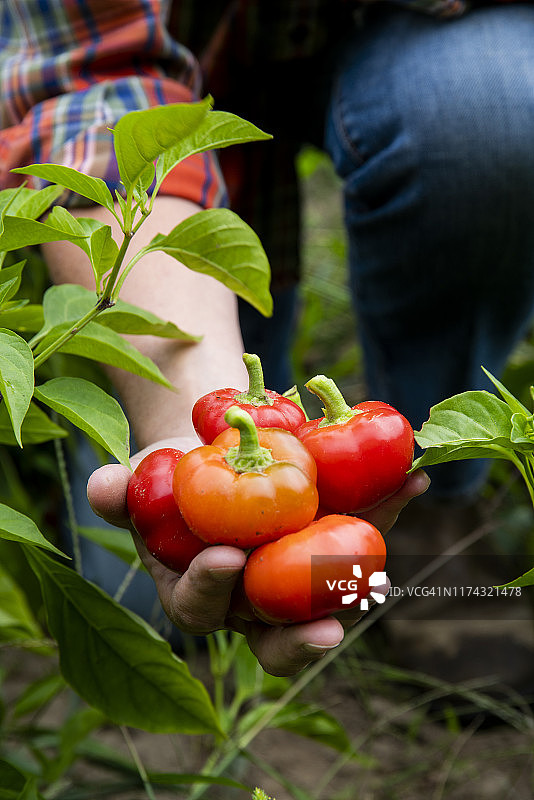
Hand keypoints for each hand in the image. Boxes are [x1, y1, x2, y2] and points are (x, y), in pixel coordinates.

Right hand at [87, 442, 429, 675]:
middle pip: (277, 634)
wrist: (212, 448)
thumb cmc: (170, 473)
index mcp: (200, 589)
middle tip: (327, 630)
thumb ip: (119, 490)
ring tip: (380, 566)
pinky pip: (362, 533)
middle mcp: (251, 596)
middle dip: (301, 639)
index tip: (226, 559)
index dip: (212, 590)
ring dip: (359, 577)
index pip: (202, 607)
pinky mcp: (331, 540)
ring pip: (329, 592)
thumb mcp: (140, 478)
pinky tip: (412, 481)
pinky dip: (387, 509)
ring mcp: (295, 573)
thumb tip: (102, 484)